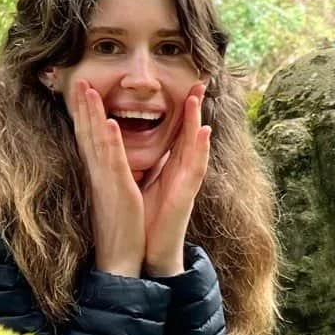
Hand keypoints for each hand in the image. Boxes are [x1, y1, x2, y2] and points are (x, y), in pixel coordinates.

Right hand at [67, 80, 144, 276]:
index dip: (83, 113)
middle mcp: (97, 173)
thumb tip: (107, 162)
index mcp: (97, 173)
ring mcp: (105, 180)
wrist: (118, 257)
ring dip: (91, 114)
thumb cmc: (117, 228)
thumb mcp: (113, 194)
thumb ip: (110, 175)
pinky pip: (112, 162)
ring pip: (95, 140)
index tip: (80, 91)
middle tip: (76, 78)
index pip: (87, 137)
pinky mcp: (117, 190)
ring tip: (87, 88)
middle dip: (82, 105)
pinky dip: (109, 141)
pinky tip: (107, 123)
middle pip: (86, 133)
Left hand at [142, 84, 210, 276]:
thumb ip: (142, 166)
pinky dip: (199, 149)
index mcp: (167, 170)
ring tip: (199, 97)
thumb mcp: (138, 186)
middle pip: (189, 134)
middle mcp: (180, 174)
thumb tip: (132, 146)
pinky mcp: (186, 197)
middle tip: (200, 80)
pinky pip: (195, 170)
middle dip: (194, 107)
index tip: (183, 86)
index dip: (180, 110)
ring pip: (196, 146)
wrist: (146, 254)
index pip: (175, 134)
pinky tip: (203, 132)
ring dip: (198, 120)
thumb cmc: (145, 222)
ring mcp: (186, 184)